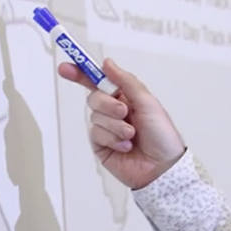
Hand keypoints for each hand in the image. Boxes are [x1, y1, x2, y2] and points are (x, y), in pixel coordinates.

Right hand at [58, 58, 185, 189]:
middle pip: (94, 97)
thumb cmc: (162, 136)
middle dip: (107, 103)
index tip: (66, 68)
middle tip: (124, 111)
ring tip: (132, 135)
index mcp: (126, 98)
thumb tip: (107, 63)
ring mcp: (107, 129)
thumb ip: (126, 81)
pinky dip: (112, 138)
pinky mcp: (102, 146)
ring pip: (95, 116)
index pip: (99, 81)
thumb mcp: (148, 102)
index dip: (81, 73)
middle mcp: (115, 112)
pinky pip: (96, 134)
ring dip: (115, 125)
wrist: (163, 166)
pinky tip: (126, 146)